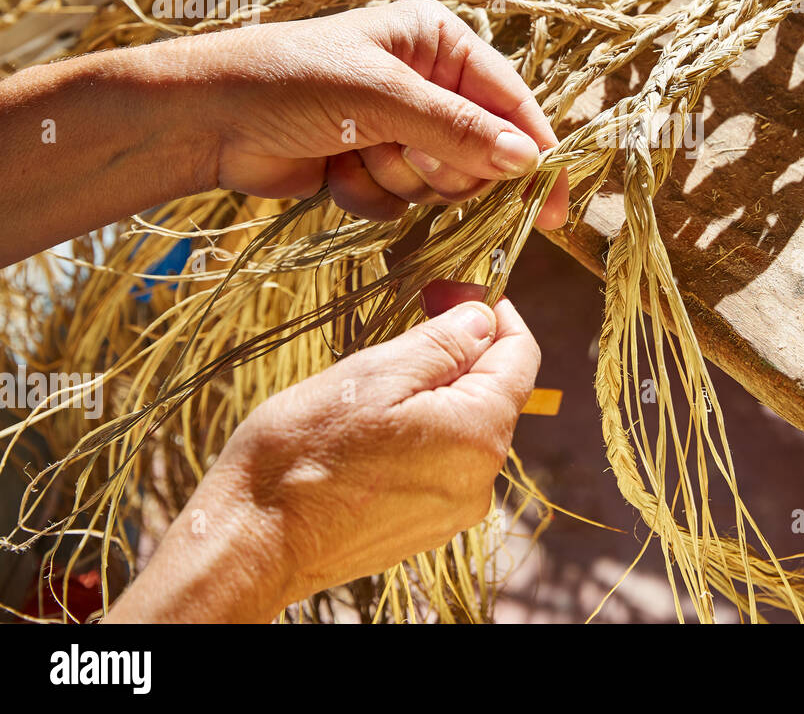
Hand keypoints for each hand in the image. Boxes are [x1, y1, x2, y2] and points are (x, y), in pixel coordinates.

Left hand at [0, 0, 567, 265]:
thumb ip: (459, 131)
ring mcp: (400, 126)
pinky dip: (369, 194)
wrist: (204, 118)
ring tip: (353, 151)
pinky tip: (333, 169)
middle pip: (482, 151)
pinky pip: (403, 203)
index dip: (534, 153)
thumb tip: (528, 161)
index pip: (510, 101)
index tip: (553, 206)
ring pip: (442, 184)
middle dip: (442, 165)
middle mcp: (428, 81)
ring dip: (398, 179)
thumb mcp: (382, 98)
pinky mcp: (372, 165)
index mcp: (438, 41)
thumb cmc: (290, 81)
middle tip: (404, 154)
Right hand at [104, 283, 539, 622]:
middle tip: (405, 327)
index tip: (453, 290)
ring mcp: (454, 509)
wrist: (252, 543)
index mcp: (479, 434)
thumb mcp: (377, 373)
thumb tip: (485, 316)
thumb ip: (444, 342)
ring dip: (434, 393)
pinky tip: (370, 429)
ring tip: (375, 385)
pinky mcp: (426, 526)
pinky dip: (420, 432)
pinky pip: (441, 461)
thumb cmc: (304, 453)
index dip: (493, 313)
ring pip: (464, 425)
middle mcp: (481, 479)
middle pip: (494, 391)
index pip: (520, 355)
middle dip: (459, 352)